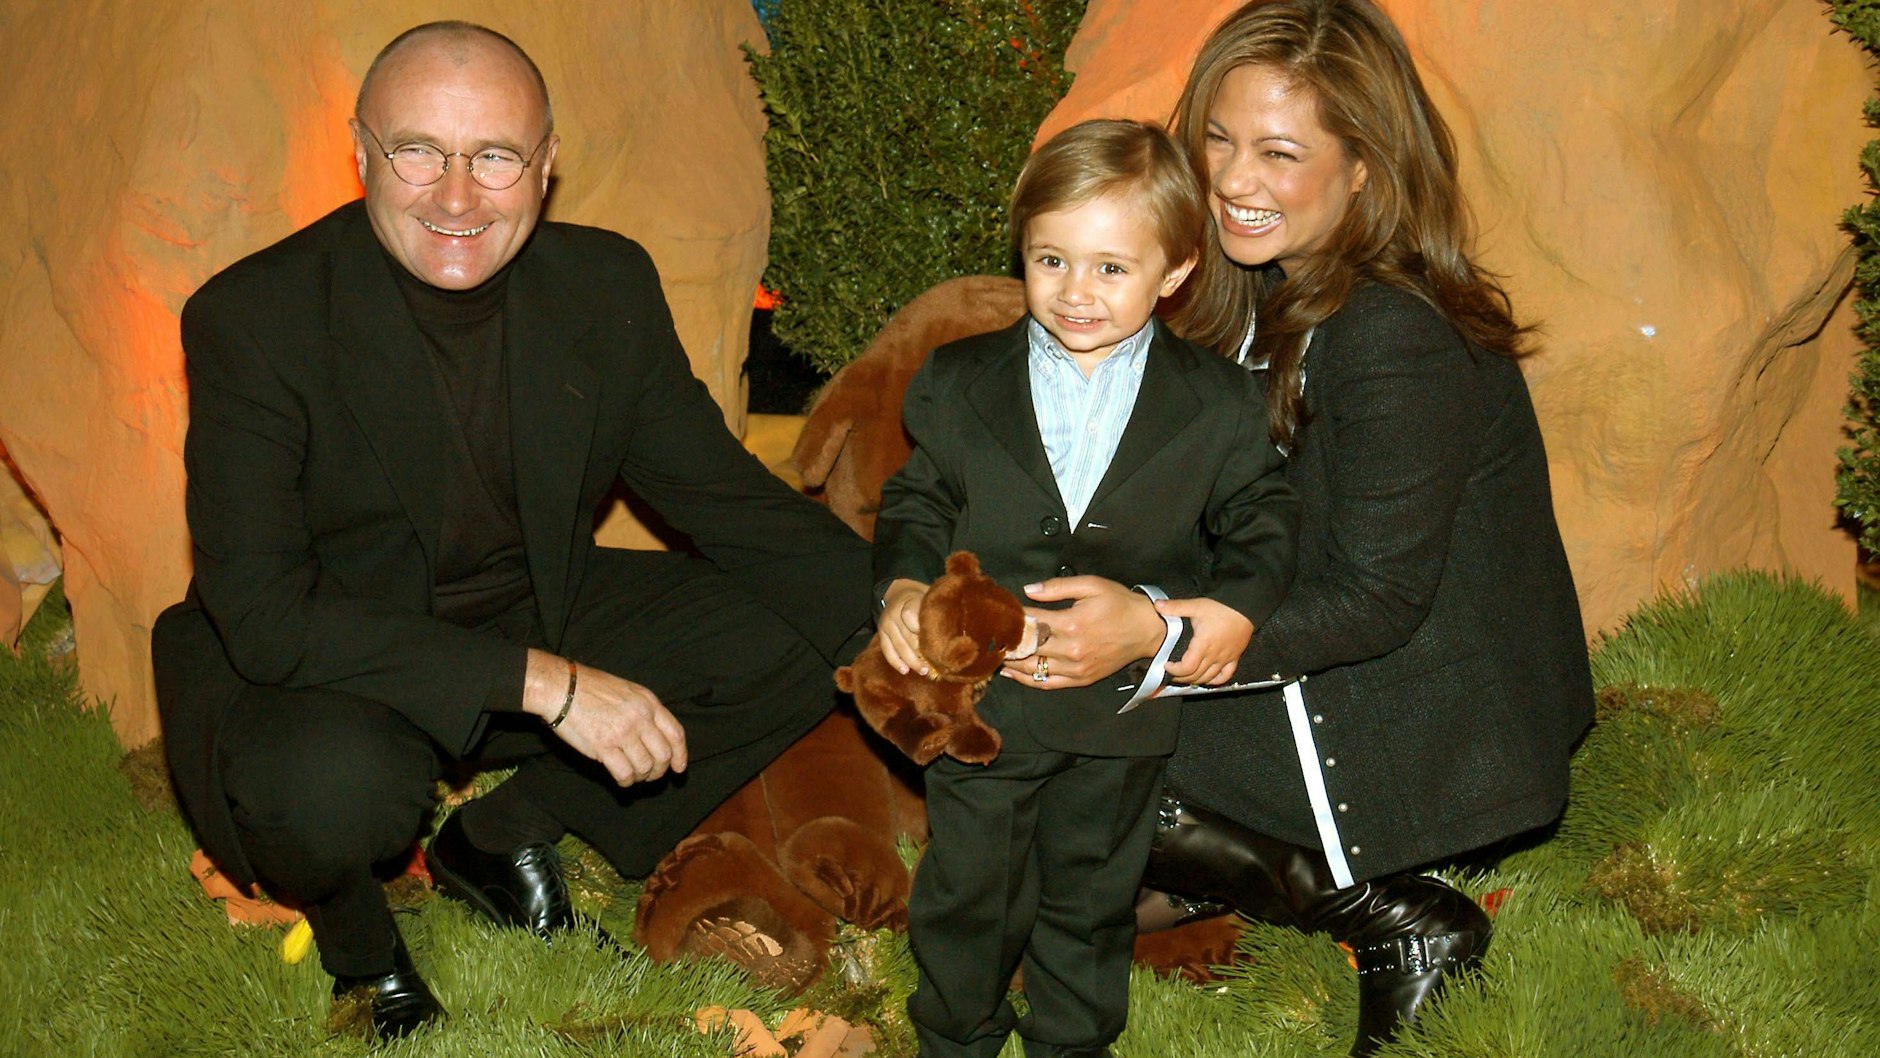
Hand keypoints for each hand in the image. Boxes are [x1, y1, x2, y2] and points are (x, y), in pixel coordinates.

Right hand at [524, 649, 686, 785]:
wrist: (562, 687)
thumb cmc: (591, 688)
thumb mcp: (627, 691)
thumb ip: (644, 711)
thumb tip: (654, 738)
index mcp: (648, 702)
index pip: (676, 733)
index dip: (681, 755)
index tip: (678, 768)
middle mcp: (640, 717)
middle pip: (664, 755)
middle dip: (659, 771)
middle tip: (650, 775)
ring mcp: (623, 732)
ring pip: (645, 767)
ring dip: (641, 777)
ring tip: (632, 776)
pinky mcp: (604, 745)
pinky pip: (625, 773)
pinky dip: (626, 781)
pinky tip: (622, 780)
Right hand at [878, 579, 929, 674]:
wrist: (898, 593)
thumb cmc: (920, 599)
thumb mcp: (928, 597)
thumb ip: (936, 609)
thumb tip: (954, 627)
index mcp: (908, 602)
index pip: (912, 617)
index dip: (923, 631)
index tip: (937, 643)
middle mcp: (894, 613)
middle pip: (907, 637)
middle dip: (921, 653)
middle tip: (935, 664)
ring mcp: (886, 624)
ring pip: (898, 646)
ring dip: (911, 661)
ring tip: (924, 671)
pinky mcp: (881, 634)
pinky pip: (887, 650)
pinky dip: (896, 662)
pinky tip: (905, 671)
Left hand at [999, 575, 1164, 688]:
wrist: (1147, 630)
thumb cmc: (1119, 603)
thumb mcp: (1092, 585)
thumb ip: (1058, 587)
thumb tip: (1027, 591)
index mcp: (1072, 623)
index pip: (1030, 621)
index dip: (1011, 617)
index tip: (995, 613)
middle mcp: (1071, 649)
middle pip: (1027, 647)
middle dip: (1005, 640)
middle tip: (986, 634)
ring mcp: (1075, 668)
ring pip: (1033, 667)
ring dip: (1011, 661)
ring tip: (992, 652)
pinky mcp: (1080, 679)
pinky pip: (1047, 683)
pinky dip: (1027, 679)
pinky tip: (1011, 672)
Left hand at [1158, 597, 1252, 685]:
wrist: (1245, 607)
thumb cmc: (1223, 607)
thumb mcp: (1196, 605)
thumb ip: (1176, 607)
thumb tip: (1157, 605)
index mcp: (1203, 645)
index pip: (1187, 668)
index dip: (1174, 671)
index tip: (1167, 665)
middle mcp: (1214, 656)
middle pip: (1196, 676)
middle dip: (1181, 677)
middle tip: (1172, 672)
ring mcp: (1225, 659)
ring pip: (1209, 679)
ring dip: (1195, 680)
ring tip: (1185, 676)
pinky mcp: (1234, 658)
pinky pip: (1225, 676)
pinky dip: (1215, 681)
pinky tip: (1207, 679)